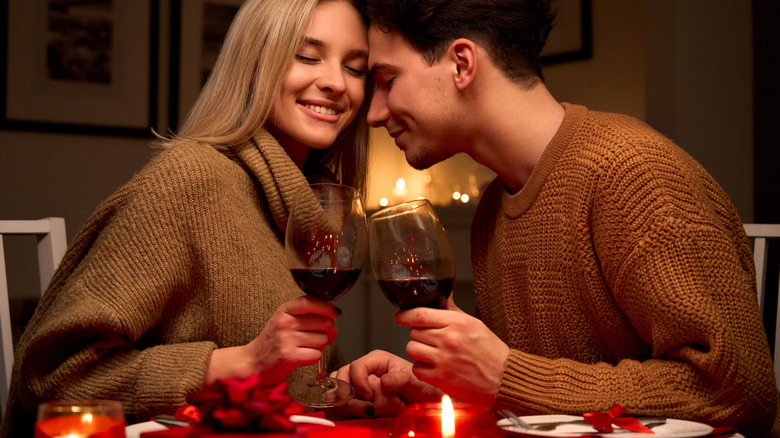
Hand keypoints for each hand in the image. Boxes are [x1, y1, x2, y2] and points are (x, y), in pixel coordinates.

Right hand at [204, 296, 338, 387]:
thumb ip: (303, 313)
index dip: (327, 306)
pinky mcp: (289, 356)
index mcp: (285, 310)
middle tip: (324, 337)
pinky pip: (316, 355)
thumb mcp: (284, 319)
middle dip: (330, 331)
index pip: (310, 301)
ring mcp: (286, 339)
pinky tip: (303, 357)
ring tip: (307, 347)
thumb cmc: (273, 341)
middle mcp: (285, 322)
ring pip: (322, 340)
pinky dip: (314, 358)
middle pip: (324, 322)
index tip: (335, 312)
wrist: (253, 362)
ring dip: (320, 346)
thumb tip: (331, 312)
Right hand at [328, 350, 442, 417]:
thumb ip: (402, 380)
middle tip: (366, 407)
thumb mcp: (416, 382)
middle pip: (343, 377)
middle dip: (350, 393)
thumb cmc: (422, 388)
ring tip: (366, 411)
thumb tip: (384, 381)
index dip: (359, 381)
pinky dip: (346, 409)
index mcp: (377, 360)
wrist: (425, 402)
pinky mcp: (358, 398)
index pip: (357, 366)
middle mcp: (366, 371)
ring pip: (339, 389)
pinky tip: (360, 414)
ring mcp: (360, 384)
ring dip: (347, 402)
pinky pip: (342, 401)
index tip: (369, 395)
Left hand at [396, 299, 508, 405]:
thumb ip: (452, 310)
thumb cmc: (491, 352)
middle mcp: (449, 339)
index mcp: (457, 323)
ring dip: (418, 351)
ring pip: (412, 349)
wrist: (504, 379)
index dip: (404, 315)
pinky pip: (417, 369)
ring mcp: (444, 360)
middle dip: (418, 335)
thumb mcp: (474, 324)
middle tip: (430, 340)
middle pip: (414, 332)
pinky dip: (422, 369)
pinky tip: (434, 367)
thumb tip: (441, 293)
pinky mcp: (441, 379)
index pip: (420, 314)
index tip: (400, 317)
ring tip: (431, 353)